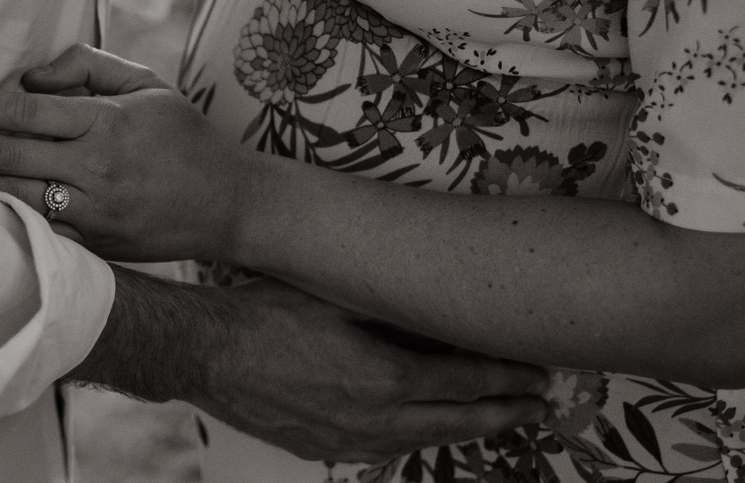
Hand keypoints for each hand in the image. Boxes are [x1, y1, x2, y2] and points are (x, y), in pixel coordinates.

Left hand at [0, 44, 249, 261]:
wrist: (230, 204)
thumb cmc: (184, 137)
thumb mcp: (147, 84)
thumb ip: (87, 67)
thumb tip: (28, 76)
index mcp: (105, 122)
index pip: (21, 111)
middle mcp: (96, 167)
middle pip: (5, 154)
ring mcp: (95, 211)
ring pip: (12, 196)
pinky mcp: (96, 243)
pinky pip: (37, 230)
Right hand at [78, 270, 549, 463]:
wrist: (207, 353)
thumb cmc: (267, 313)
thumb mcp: (340, 295)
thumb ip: (395, 304)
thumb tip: (444, 300)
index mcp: (384, 377)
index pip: (466, 382)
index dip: (507, 378)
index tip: (538, 372)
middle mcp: (374, 419)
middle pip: (458, 421)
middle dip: (504, 412)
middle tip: (537, 402)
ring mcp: (348, 441)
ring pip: (423, 441)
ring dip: (465, 428)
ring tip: (495, 418)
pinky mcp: (322, 449)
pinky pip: (383, 450)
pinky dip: (416, 438)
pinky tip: (422, 430)